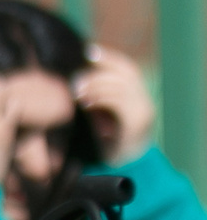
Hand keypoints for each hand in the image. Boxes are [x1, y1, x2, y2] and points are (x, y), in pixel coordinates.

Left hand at [76, 44, 156, 164]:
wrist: (122, 167)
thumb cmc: (105, 141)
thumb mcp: (100, 114)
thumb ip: (94, 96)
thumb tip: (74, 79)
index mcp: (137, 95)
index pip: (126, 67)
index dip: (109, 58)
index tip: (88, 51)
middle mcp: (144, 100)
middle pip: (124, 74)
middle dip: (98, 73)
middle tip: (75, 80)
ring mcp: (143, 111)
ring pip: (120, 87)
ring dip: (96, 86)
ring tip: (77, 93)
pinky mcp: (137, 123)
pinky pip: (119, 104)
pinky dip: (100, 100)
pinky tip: (85, 104)